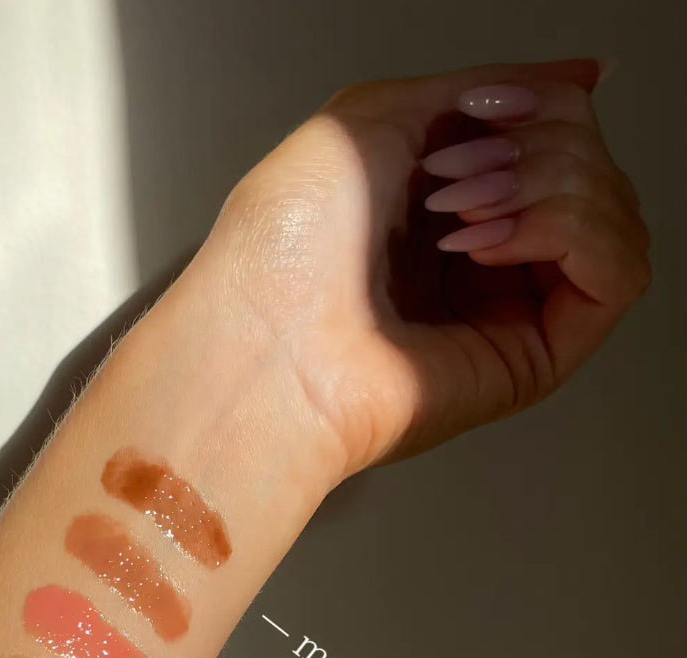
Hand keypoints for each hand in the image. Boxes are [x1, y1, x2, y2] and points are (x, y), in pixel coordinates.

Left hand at [194, 58, 650, 480]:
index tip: (479, 111)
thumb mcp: (372, 116)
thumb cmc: (283, 248)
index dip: (533, 103)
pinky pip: (619, 271)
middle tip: (450, 178)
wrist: (264, 338)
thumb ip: (480, 89)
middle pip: (589, 166)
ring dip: (553, 183)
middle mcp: (482, 260)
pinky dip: (572, 230)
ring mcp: (510, 308)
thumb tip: (582, 75)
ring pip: (613, 212)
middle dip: (533, 143)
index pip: (552, 134)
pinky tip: (495, 242)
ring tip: (461, 213)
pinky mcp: (536, 356)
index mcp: (443, 209)